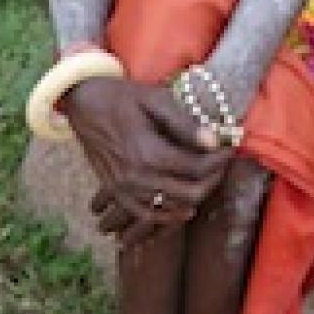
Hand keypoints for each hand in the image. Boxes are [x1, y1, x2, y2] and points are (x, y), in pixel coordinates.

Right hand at [67, 76, 231, 243]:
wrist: (83, 103)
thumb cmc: (122, 96)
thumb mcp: (155, 99)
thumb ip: (185, 123)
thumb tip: (214, 141)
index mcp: (148, 152)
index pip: (197, 168)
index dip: (220, 160)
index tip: (230, 147)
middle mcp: (137, 177)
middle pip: (190, 194)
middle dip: (213, 179)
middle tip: (222, 163)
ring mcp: (125, 189)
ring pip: (172, 209)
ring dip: (195, 196)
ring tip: (208, 177)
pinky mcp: (117, 193)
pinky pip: (148, 216)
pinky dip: (170, 216)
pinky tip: (185, 207)